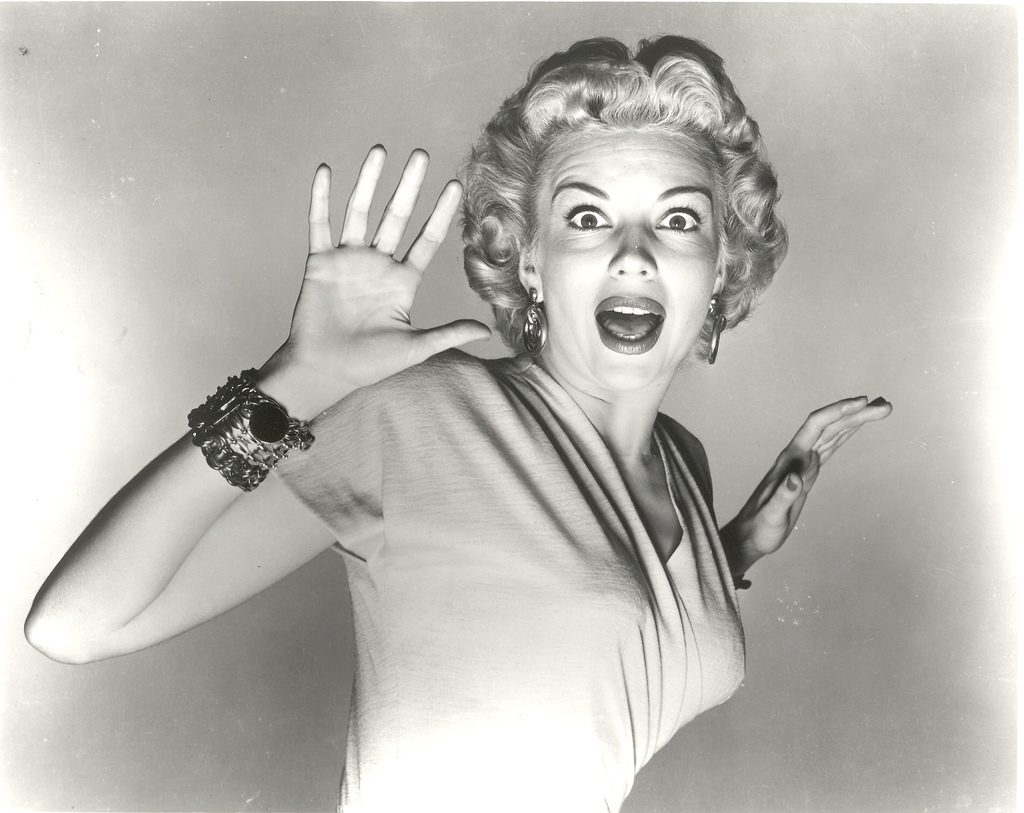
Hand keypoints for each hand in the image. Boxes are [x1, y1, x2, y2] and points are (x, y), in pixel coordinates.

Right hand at [259, 146, 490, 417]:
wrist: (325, 371)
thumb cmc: (369, 364)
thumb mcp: (414, 347)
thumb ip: (447, 333)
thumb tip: (486, 331)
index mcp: (402, 282)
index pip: (427, 240)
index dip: (440, 214)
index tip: (454, 185)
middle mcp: (377, 265)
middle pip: (396, 216)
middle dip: (409, 186)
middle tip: (421, 155)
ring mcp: (348, 261)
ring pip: (360, 212)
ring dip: (369, 182)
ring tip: (380, 150)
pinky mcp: (320, 263)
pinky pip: (321, 225)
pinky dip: (322, 199)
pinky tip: (327, 171)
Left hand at [722, 396, 892, 572]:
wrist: (750, 535)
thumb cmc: (760, 527)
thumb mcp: (772, 515)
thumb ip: (784, 495)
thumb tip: (797, 476)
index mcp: (790, 460)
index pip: (816, 426)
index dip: (837, 412)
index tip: (862, 403)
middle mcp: (797, 457)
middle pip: (829, 426)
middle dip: (856, 413)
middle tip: (885, 406)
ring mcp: (803, 464)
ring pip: (832, 435)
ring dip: (855, 421)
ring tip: (879, 410)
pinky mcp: (808, 473)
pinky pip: (829, 448)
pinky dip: (845, 436)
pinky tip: (854, 429)